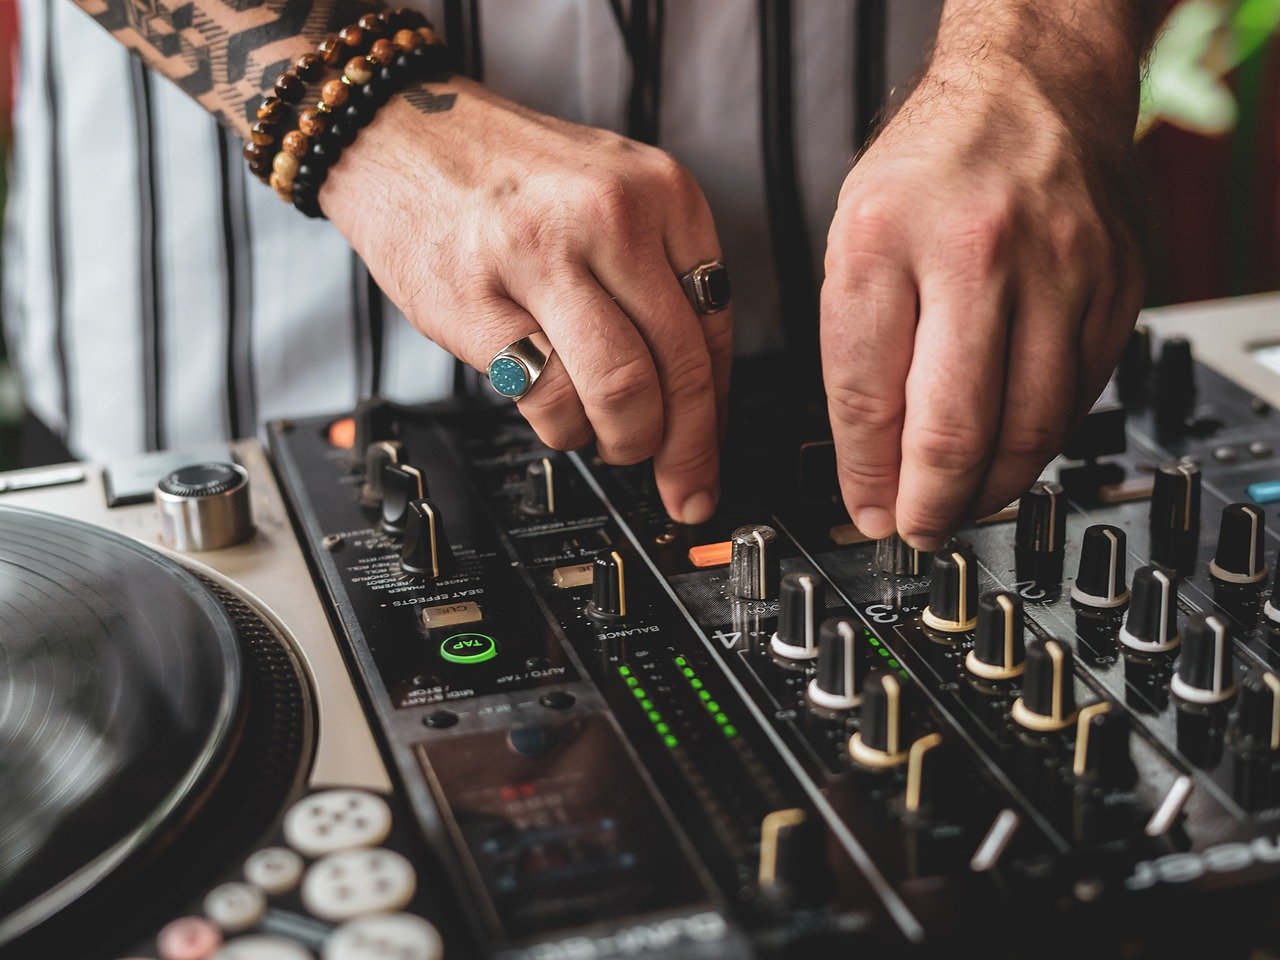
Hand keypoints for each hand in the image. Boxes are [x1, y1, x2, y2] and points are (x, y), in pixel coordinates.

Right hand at [322, 79, 730, 523]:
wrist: (400, 134)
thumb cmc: (508, 176)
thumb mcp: (614, 192)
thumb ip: (660, 273)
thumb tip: (697, 391)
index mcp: (662, 190)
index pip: (716, 326)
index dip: (718, 410)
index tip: (711, 453)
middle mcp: (611, 216)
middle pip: (679, 367)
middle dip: (686, 449)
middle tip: (681, 483)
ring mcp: (542, 255)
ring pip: (623, 391)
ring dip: (625, 443)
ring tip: (611, 441)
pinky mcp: (478, 299)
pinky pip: (548, 398)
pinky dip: (564, 430)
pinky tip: (558, 417)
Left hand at [821, 54, 1145, 549]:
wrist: (1034, 88)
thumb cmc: (931, 168)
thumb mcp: (854, 241)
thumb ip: (857, 350)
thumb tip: (871, 463)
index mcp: (884, 239)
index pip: (867, 398)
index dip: (865, 477)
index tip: (867, 513)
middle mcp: (978, 254)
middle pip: (955, 429)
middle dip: (929, 506)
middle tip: (916, 531)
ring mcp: (1061, 271)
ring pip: (1029, 428)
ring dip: (990, 489)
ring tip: (961, 506)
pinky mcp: (1116, 288)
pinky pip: (1079, 397)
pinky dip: (1041, 440)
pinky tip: (1013, 452)